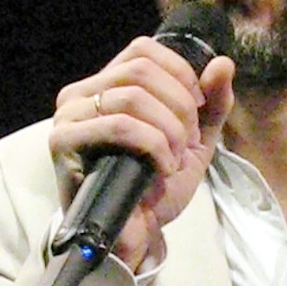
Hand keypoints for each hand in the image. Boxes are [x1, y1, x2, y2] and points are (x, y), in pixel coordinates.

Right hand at [49, 35, 234, 270]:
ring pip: (132, 97)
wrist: (136, 235)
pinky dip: (152, 145)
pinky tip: (160, 169)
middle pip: (141, 70)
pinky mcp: (63, 143)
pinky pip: (118, 125)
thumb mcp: (195, 141)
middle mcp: (81, 94)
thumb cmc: (156, 186)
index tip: (196, 111)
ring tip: (173, 158)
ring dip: (168, 130)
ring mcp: (69, 117)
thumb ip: (212, 103)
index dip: (180, 74)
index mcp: (107, 86)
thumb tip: (223, 62)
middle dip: (180, 107)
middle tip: (186, 142)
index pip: (143, 50)